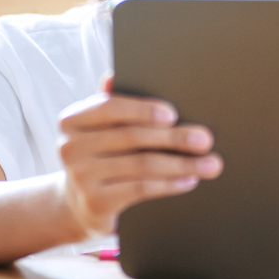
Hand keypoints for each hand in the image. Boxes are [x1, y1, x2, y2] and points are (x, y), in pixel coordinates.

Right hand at [56, 72, 222, 236]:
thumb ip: (111, 104)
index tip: (173, 114)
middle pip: (132, 137)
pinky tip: (190, 179)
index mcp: (72, 119)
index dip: (143, 109)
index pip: (110, 107)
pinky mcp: (96, 202)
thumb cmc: (101, 155)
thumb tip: (113, 75)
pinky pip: (141, 189)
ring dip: (182, 164)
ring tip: (209, 164)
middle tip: (205, 139)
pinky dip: (170, 183)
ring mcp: (81, 177)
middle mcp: (70, 147)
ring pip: (142, 165)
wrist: (80, 203)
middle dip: (174, 137)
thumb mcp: (100, 129)